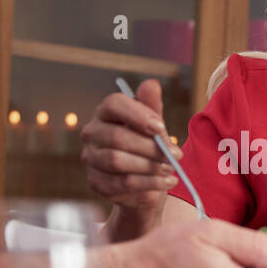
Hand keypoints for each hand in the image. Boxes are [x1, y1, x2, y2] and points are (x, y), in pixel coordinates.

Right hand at [81, 79, 179, 211]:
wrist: (145, 182)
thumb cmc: (148, 147)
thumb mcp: (154, 126)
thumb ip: (152, 107)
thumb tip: (151, 84)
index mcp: (105, 113)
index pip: (114, 105)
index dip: (137, 115)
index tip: (161, 127)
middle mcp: (92, 133)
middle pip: (117, 137)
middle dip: (150, 147)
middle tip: (175, 155)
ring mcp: (91, 159)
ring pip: (117, 161)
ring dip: (149, 166)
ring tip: (171, 169)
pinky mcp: (96, 182)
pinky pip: (122, 183)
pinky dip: (148, 184)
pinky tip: (166, 183)